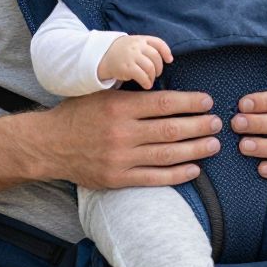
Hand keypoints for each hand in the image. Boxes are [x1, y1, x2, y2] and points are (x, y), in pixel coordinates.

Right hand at [37, 89, 220, 189]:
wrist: (48, 145)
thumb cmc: (78, 114)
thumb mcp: (101, 93)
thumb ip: (130, 91)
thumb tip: (166, 87)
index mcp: (120, 107)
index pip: (163, 103)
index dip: (189, 102)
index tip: (207, 101)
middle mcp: (122, 132)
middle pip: (171, 129)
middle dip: (199, 126)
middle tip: (217, 123)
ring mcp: (120, 158)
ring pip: (166, 154)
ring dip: (195, 150)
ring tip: (213, 144)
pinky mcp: (117, 179)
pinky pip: (154, 178)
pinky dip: (177, 174)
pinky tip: (194, 169)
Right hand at [98, 34, 173, 88]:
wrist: (103, 56)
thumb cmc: (124, 52)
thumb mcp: (135, 44)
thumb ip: (148, 48)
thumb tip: (168, 58)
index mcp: (141, 39)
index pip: (158, 42)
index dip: (166, 51)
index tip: (169, 60)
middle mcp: (137, 46)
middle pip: (155, 57)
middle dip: (159, 68)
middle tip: (156, 74)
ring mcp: (131, 56)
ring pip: (150, 67)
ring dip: (153, 76)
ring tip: (150, 80)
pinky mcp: (126, 68)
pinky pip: (141, 76)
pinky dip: (147, 82)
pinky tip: (146, 85)